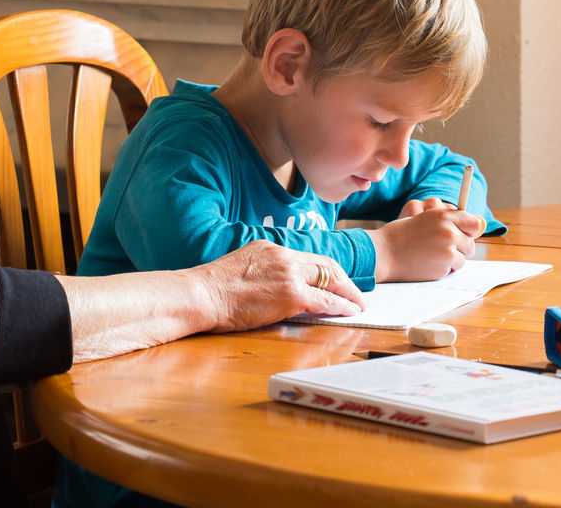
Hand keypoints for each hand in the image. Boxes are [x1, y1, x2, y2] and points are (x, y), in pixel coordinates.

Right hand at [196, 240, 365, 331]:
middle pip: (325, 264)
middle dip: (345, 280)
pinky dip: (340, 306)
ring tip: (358, 305)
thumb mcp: (242, 268)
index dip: (327, 270)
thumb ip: (263, 271)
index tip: (337, 280)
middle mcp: (284, 256)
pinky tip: (347, 312)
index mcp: (271, 248)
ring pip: (329, 280)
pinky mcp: (290, 295)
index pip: (308, 258)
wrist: (201, 294)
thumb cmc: (213, 288)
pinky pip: (324, 300)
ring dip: (347, 294)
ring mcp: (288, 274)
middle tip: (357, 294)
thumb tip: (273, 285)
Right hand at [371, 199, 485, 281]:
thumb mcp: (425, 217)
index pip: (473, 222)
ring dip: (453, 258)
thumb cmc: (403, 234)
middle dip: (461, 247)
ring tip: (432, 254)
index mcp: (443, 215)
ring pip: (464, 256)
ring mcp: (448, 249)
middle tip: (442, 247)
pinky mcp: (445, 266)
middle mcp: (449, 231)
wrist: (385, 252)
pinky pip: (454, 267)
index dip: (469, 229)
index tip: (463, 233)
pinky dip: (445, 268)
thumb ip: (449, 220)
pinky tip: (429, 262)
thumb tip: (478, 226)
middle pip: (471, 243)